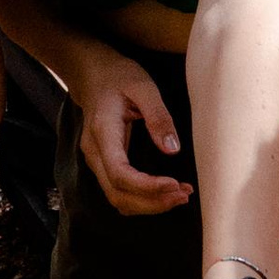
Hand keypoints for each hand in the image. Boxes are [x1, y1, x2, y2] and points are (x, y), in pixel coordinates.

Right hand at [67, 40, 194, 216]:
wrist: (93, 74)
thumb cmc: (119, 77)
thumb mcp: (143, 87)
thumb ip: (158, 116)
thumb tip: (172, 150)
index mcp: (103, 133)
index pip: (120, 173)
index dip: (147, 187)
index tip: (175, 184)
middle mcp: (95, 153)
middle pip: (118, 194)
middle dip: (153, 202)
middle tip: (185, 195)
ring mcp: (96, 161)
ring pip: (118, 199)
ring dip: (149, 205)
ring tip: (180, 196)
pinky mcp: (104, 164)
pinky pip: (119, 192)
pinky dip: (142, 199)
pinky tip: (165, 192)